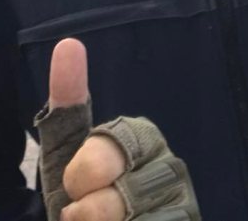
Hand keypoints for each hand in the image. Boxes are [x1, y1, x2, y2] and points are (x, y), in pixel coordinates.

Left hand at [36, 38, 199, 220]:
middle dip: (94, 208)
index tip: (73, 185)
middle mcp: (171, 167)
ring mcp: (183, 204)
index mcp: (144, 138)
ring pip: (141, 218)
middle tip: (79, 214)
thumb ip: (66, 100)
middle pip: (128, 189)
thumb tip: (68, 44)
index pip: (118, 144)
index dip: (87, 170)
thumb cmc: (76, 195)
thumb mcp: (64, 149)